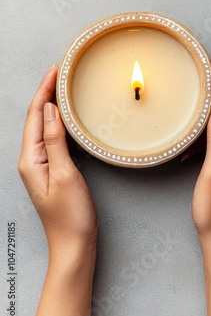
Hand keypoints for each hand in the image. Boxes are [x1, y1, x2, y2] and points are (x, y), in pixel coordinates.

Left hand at [18, 65, 97, 266]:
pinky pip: (52, 138)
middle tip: (60, 72)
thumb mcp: (64, 174)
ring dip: (51, 105)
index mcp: (30, 159)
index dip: (43, 91)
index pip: (34, 116)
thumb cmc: (70, 215)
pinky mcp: (52, 169)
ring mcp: (41, 164)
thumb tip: (49, 110)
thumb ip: (55, 141)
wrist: (74, 244)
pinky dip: (59, 122)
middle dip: (45, 93)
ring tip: (62, 87)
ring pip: (43, 127)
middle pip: (35, 118)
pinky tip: (67, 116)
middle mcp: (31, 159)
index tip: (54, 71)